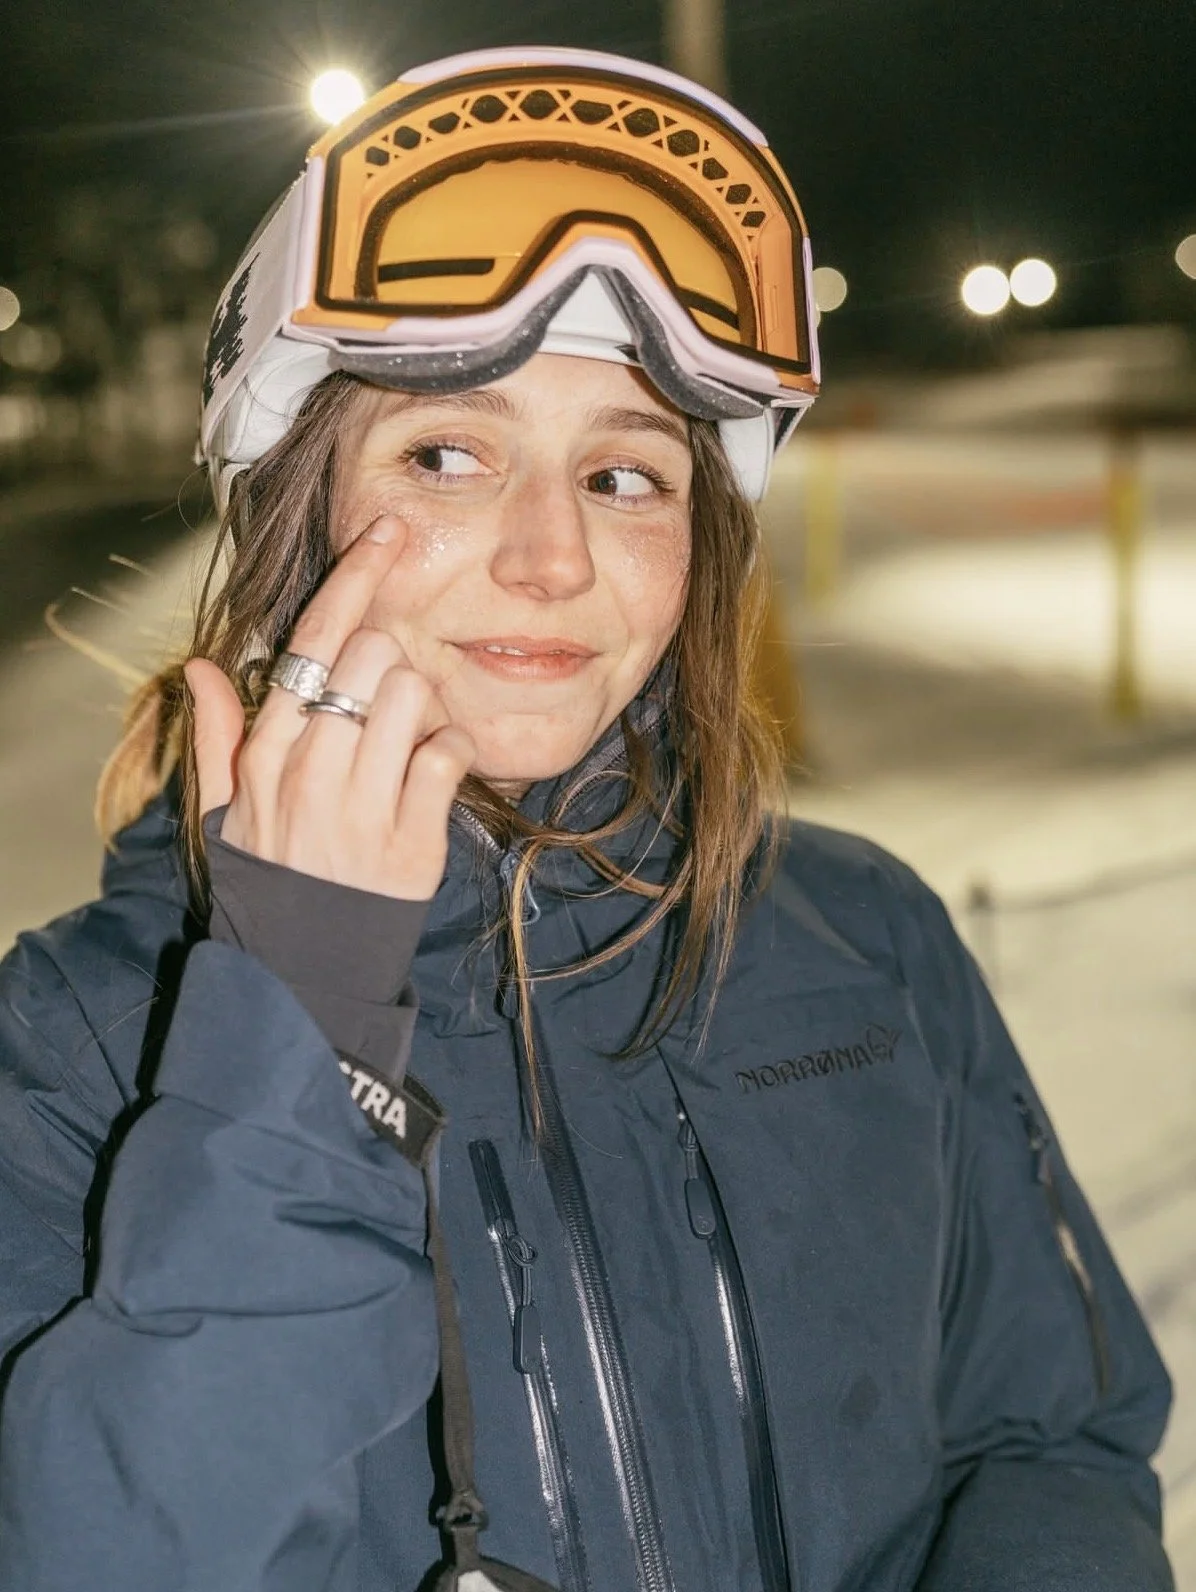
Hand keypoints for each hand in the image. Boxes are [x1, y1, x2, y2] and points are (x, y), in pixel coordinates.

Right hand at [185, 515, 475, 900]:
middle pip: (373, 655)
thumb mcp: (229, 810)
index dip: (358, 576)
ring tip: (405, 744)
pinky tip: (434, 775)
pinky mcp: (414, 841)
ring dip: (422, 707)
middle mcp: (311, 770)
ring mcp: (363, 806)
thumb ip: (220, 735)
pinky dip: (454, 751)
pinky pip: (449, 754)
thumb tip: (201, 667)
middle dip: (390, 664)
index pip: (314, 640)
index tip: (389, 531)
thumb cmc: (272, 879)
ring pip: (413, 695)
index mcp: (267, 752)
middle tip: (383, 706)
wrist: (306, 972)